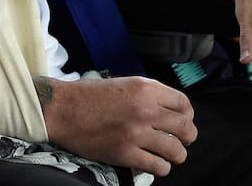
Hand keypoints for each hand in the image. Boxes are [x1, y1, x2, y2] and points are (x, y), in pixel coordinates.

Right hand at [41, 75, 195, 175]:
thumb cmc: (89, 95)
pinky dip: (160, 167)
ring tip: (169, 154)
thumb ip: (148, 95)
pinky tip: (153, 163)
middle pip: (185, 128)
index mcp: (146, 89)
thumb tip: (169, 111)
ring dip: (177, 155)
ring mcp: (137, 133)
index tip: (183, 121)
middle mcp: (145, 110)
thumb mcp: (124, 84)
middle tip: (182, 140)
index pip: (183, 104)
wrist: (63, 109)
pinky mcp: (126, 154)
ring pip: (176, 151)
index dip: (187, 115)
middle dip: (188, 137)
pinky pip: (158, 166)